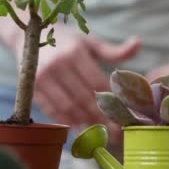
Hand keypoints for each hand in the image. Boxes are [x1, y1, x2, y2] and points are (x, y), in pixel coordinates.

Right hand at [14, 25, 141, 126]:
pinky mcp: (31, 88)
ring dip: (84, 122)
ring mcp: (41, 78)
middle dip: (100, 116)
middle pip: (83, 98)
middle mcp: (57, 65)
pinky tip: (80, 128)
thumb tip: (139, 42)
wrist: (29, 37)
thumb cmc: (68, 41)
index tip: (122, 114)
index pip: (96, 82)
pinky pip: (51, 109)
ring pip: (67, 107)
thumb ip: (114, 51)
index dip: (110, 100)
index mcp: (75, 53)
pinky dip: (66, 121)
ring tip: (99, 132)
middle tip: (114, 131)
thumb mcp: (91, 43)